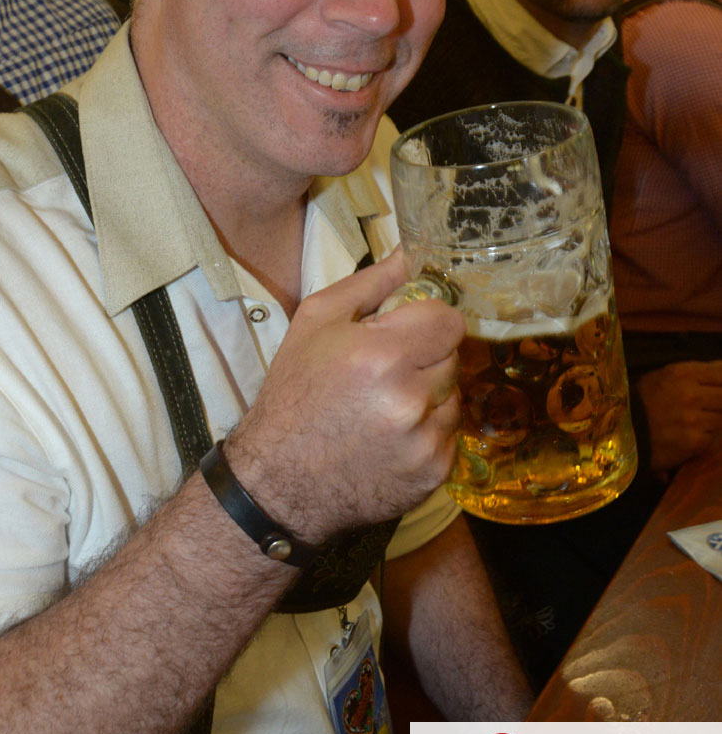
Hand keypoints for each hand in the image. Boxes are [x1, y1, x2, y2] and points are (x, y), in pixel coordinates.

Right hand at [226, 248, 464, 542]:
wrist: (279, 480)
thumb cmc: (294, 392)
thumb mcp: (316, 323)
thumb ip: (371, 284)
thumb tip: (411, 252)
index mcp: (381, 354)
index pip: (450, 320)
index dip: (428, 322)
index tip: (404, 333)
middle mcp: (410, 398)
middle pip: (453, 356)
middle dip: (425, 357)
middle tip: (384, 372)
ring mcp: (425, 440)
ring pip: (455, 396)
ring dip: (430, 395)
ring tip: (384, 407)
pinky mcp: (434, 474)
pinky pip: (450, 435)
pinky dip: (427, 432)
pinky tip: (390, 437)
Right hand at [639, 360, 721, 471]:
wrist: (617, 432)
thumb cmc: (640, 400)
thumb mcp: (663, 376)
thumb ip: (695, 372)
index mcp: (682, 373)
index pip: (721, 372)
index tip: (717, 388)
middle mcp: (691, 394)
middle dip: (719, 402)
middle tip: (706, 406)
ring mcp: (694, 419)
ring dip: (715, 420)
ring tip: (696, 421)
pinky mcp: (694, 442)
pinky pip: (713, 438)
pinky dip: (708, 437)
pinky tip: (693, 435)